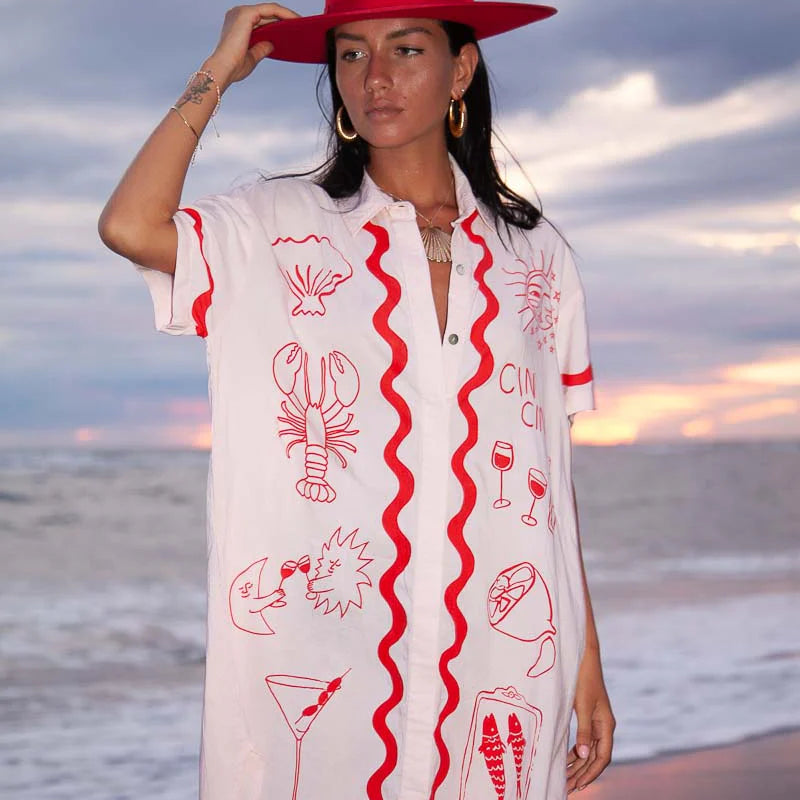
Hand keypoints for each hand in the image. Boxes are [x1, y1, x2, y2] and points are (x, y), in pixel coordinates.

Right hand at [206, 4, 300, 88]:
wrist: (224, 69)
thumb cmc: (233, 67)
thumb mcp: (252, 57)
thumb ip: (262, 48)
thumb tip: (272, 44)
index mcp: (237, 23)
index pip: (261, 19)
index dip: (277, 22)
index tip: (292, 29)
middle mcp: (238, 13)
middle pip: (267, 13)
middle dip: (284, 18)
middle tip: (301, 25)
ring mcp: (242, 11)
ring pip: (271, 9)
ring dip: (287, 15)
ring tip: (301, 23)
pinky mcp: (247, 13)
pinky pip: (272, 9)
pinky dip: (284, 14)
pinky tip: (295, 20)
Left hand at [566, 644, 614, 792]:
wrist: (583, 657)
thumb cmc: (583, 679)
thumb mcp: (582, 705)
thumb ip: (583, 731)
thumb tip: (582, 756)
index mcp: (606, 724)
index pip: (602, 757)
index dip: (591, 772)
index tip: (579, 785)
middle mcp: (604, 725)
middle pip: (595, 757)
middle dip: (582, 773)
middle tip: (567, 787)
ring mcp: (597, 721)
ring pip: (589, 750)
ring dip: (578, 764)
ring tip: (565, 777)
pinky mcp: (588, 716)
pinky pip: (585, 740)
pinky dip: (576, 751)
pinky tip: (566, 758)